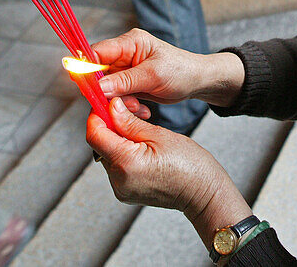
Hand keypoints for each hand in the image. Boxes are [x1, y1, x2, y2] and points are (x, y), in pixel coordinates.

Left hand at [88, 98, 251, 245]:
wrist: (203, 193)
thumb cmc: (190, 164)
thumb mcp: (160, 135)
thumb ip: (129, 122)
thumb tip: (111, 106)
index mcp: (126, 163)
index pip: (94, 134)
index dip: (98, 114)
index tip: (109, 102)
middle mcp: (118, 180)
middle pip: (100, 144)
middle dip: (111, 124)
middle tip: (133, 112)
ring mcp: (121, 189)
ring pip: (108, 154)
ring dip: (118, 139)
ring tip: (142, 132)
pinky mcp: (125, 192)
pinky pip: (117, 167)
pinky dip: (124, 153)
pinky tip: (143, 148)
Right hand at [95, 29, 244, 107]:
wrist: (197, 82)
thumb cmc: (181, 71)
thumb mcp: (154, 75)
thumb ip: (124, 81)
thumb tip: (98, 86)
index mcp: (130, 42)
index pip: (97, 52)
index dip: (86, 68)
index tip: (83, 86)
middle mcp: (125, 54)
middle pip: (99, 73)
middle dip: (107, 92)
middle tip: (121, 104)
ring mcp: (126, 70)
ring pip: (107, 89)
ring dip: (119, 102)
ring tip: (138, 107)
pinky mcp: (130, 84)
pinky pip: (118, 97)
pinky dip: (127, 106)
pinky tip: (143, 110)